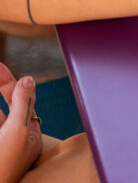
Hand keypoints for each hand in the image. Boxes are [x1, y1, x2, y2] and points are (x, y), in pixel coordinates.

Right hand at [0, 64, 41, 182]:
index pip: (23, 101)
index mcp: (29, 135)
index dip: (10, 83)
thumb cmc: (4, 164)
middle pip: (9, 105)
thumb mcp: (16, 131)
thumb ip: (22, 105)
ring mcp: (2, 143)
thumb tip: (28, 79)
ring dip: (1, 102)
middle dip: (2, 86)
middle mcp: (14, 139)